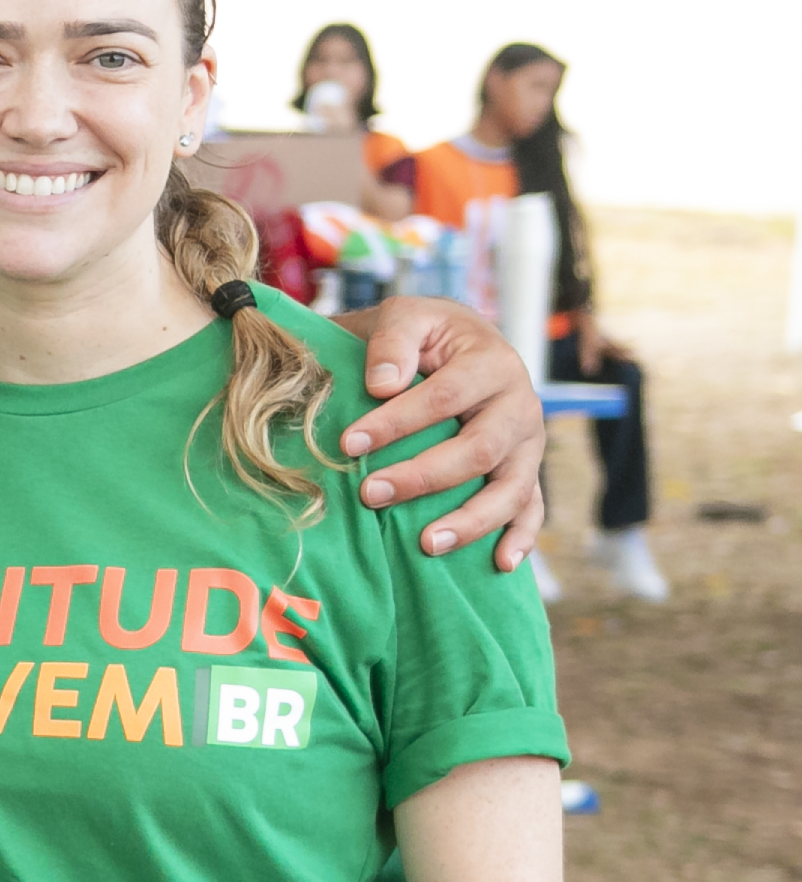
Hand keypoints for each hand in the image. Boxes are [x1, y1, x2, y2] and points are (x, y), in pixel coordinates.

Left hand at [336, 293, 544, 566]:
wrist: (458, 343)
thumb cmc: (423, 335)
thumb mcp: (407, 317)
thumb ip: (394, 341)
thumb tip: (382, 385)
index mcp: (491, 363)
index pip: (445, 397)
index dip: (398, 422)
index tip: (349, 443)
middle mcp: (520, 405)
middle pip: (478, 450)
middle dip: (423, 476)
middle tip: (369, 493)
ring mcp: (528, 444)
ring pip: (511, 488)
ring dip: (471, 520)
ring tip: (426, 544)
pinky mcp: (526, 471)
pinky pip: (533, 508)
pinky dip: (521, 537)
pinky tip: (500, 563)